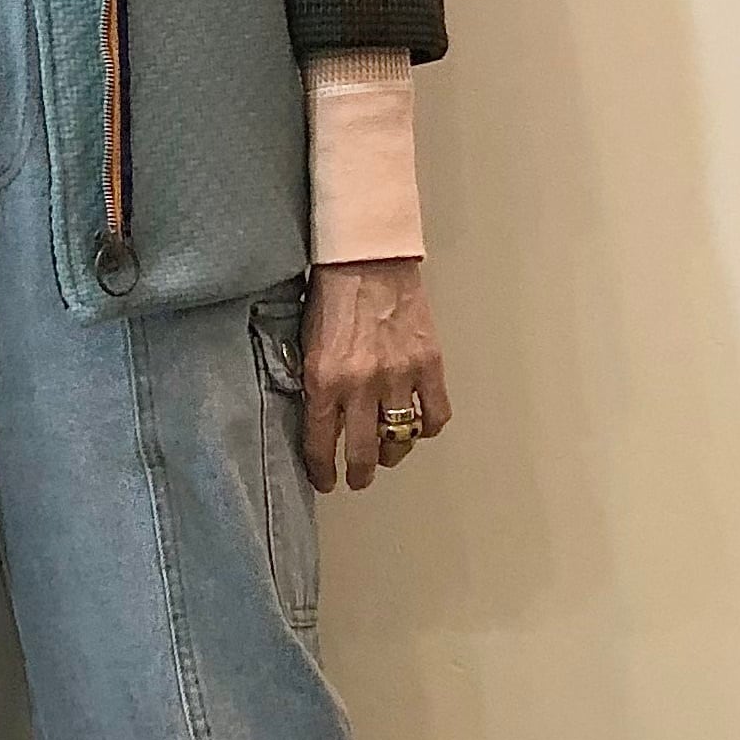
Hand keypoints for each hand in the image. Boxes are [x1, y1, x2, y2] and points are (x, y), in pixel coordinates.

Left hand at [302, 259, 451, 493]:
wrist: (368, 258)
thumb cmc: (331, 295)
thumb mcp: (305, 345)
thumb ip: (313, 385)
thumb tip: (319, 422)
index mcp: (324, 380)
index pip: (321, 444)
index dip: (322, 471)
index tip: (324, 481)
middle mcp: (361, 385)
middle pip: (362, 453)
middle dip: (357, 474)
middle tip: (357, 478)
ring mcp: (399, 376)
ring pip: (399, 439)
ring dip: (392, 454)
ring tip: (386, 453)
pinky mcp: (429, 365)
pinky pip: (434, 415)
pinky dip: (426, 428)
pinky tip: (417, 426)